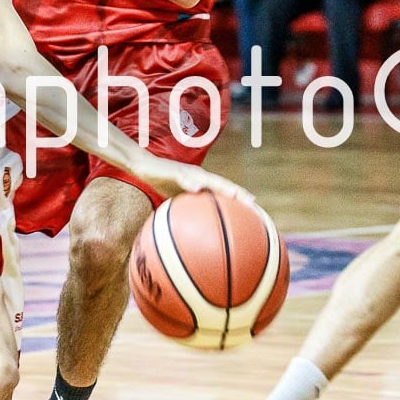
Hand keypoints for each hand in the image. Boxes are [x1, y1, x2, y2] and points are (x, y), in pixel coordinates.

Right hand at [136, 153, 253, 205]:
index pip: (225, 190)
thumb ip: (187, 211)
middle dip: (239, 193)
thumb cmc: (162, 182)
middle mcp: (200, 175)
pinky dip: (191, 183)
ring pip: (209, 179)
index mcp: (203, 182)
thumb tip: (192, 234)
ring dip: (222, 186)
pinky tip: (196, 189)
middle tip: (253, 204)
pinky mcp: (175, 171)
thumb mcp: (176, 199)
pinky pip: (184, 178)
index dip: (240, 198)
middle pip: (223, 184)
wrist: (144, 165)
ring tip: (234, 195)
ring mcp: (189, 172)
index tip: (255, 210)